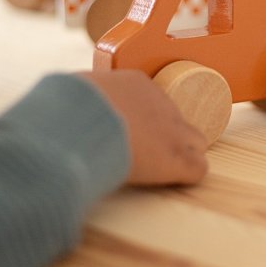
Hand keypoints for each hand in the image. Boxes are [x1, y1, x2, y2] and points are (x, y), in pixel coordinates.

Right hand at [78, 69, 207, 185]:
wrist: (79, 122)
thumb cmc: (69, 106)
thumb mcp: (76, 89)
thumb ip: (84, 96)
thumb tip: (70, 101)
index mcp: (137, 84)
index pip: (151, 102)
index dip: (142, 120)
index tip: (126, 132)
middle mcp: (162, 103)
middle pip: (178, 120)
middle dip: (166, 136)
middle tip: (146, 153)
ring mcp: (173, 131)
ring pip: (196, 142)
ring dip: (181, 155)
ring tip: (161, 171)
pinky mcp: (176, 159)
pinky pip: (197, 169)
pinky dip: (186, 176)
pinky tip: (170, 182)